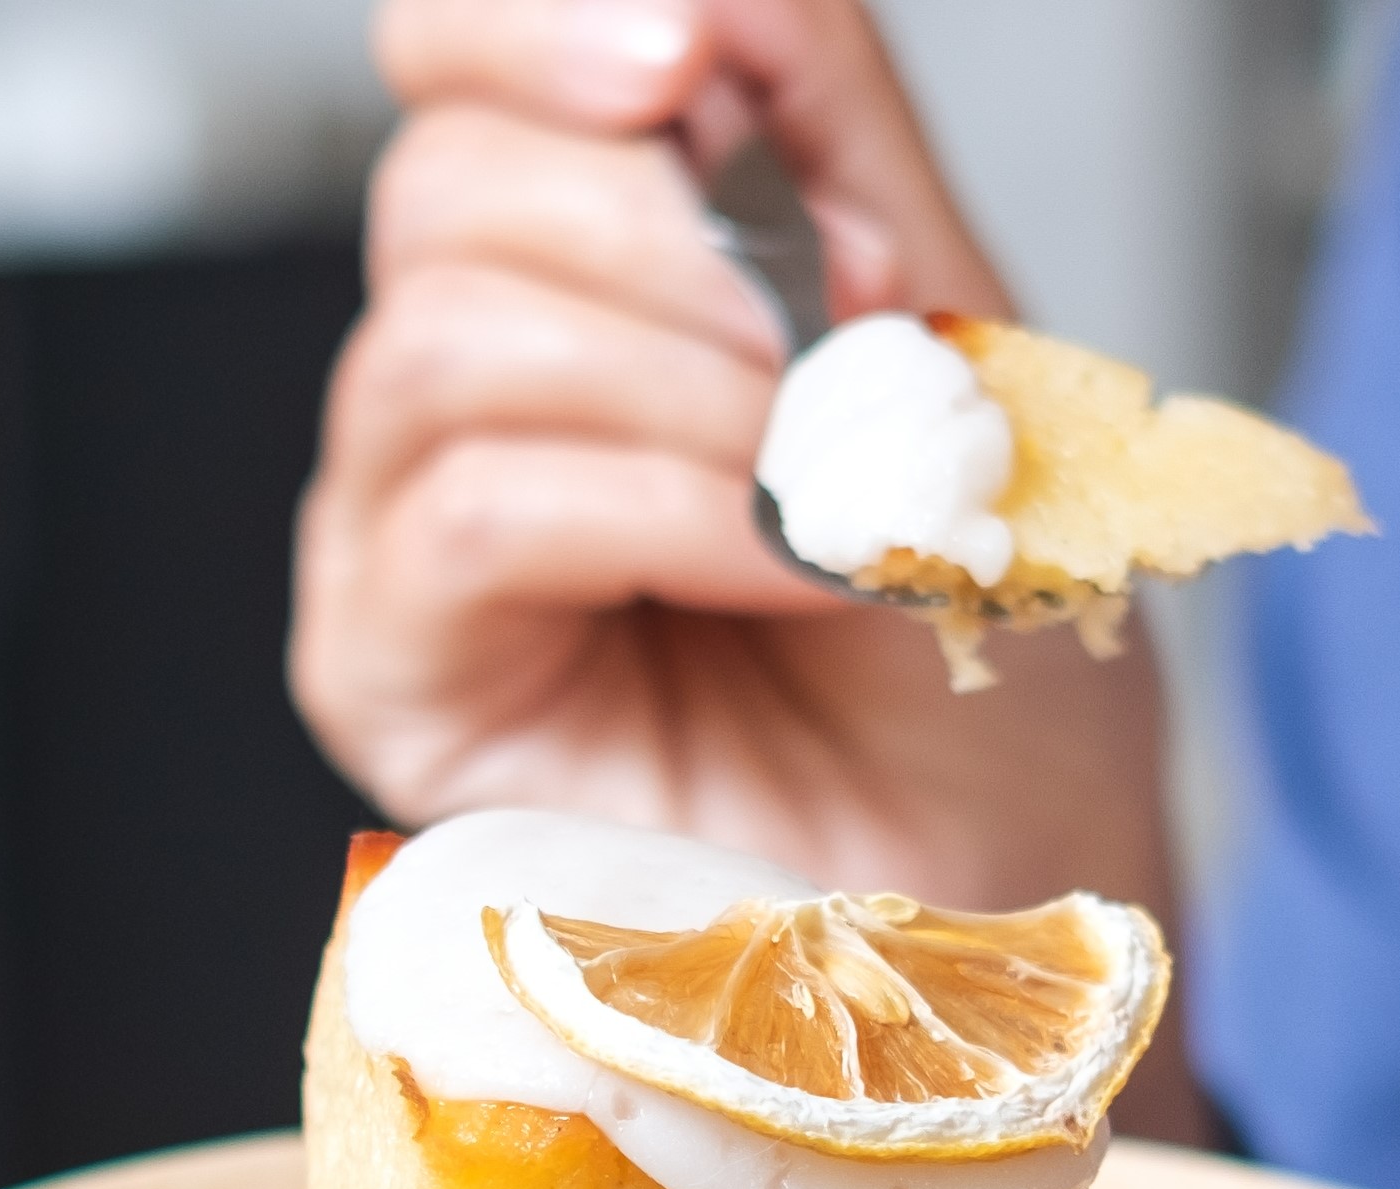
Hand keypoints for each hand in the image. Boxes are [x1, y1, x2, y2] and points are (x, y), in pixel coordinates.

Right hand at [292, 0, 1178, 927]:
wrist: (1004, 890)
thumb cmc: (977, 669)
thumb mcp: (954, 346)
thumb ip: (837, 143)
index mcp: (582, 279)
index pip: (452, 68)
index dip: (535, 23)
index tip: (688, 58)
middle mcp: (465, 393)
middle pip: (446, 188)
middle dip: (675, 245)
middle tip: (833, 365)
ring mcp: (407, 534)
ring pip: (444, 338)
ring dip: (688, 394)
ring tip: (830, 492)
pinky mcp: (395, 675)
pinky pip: (474, 512)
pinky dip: (663, 511)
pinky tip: (790, 565)